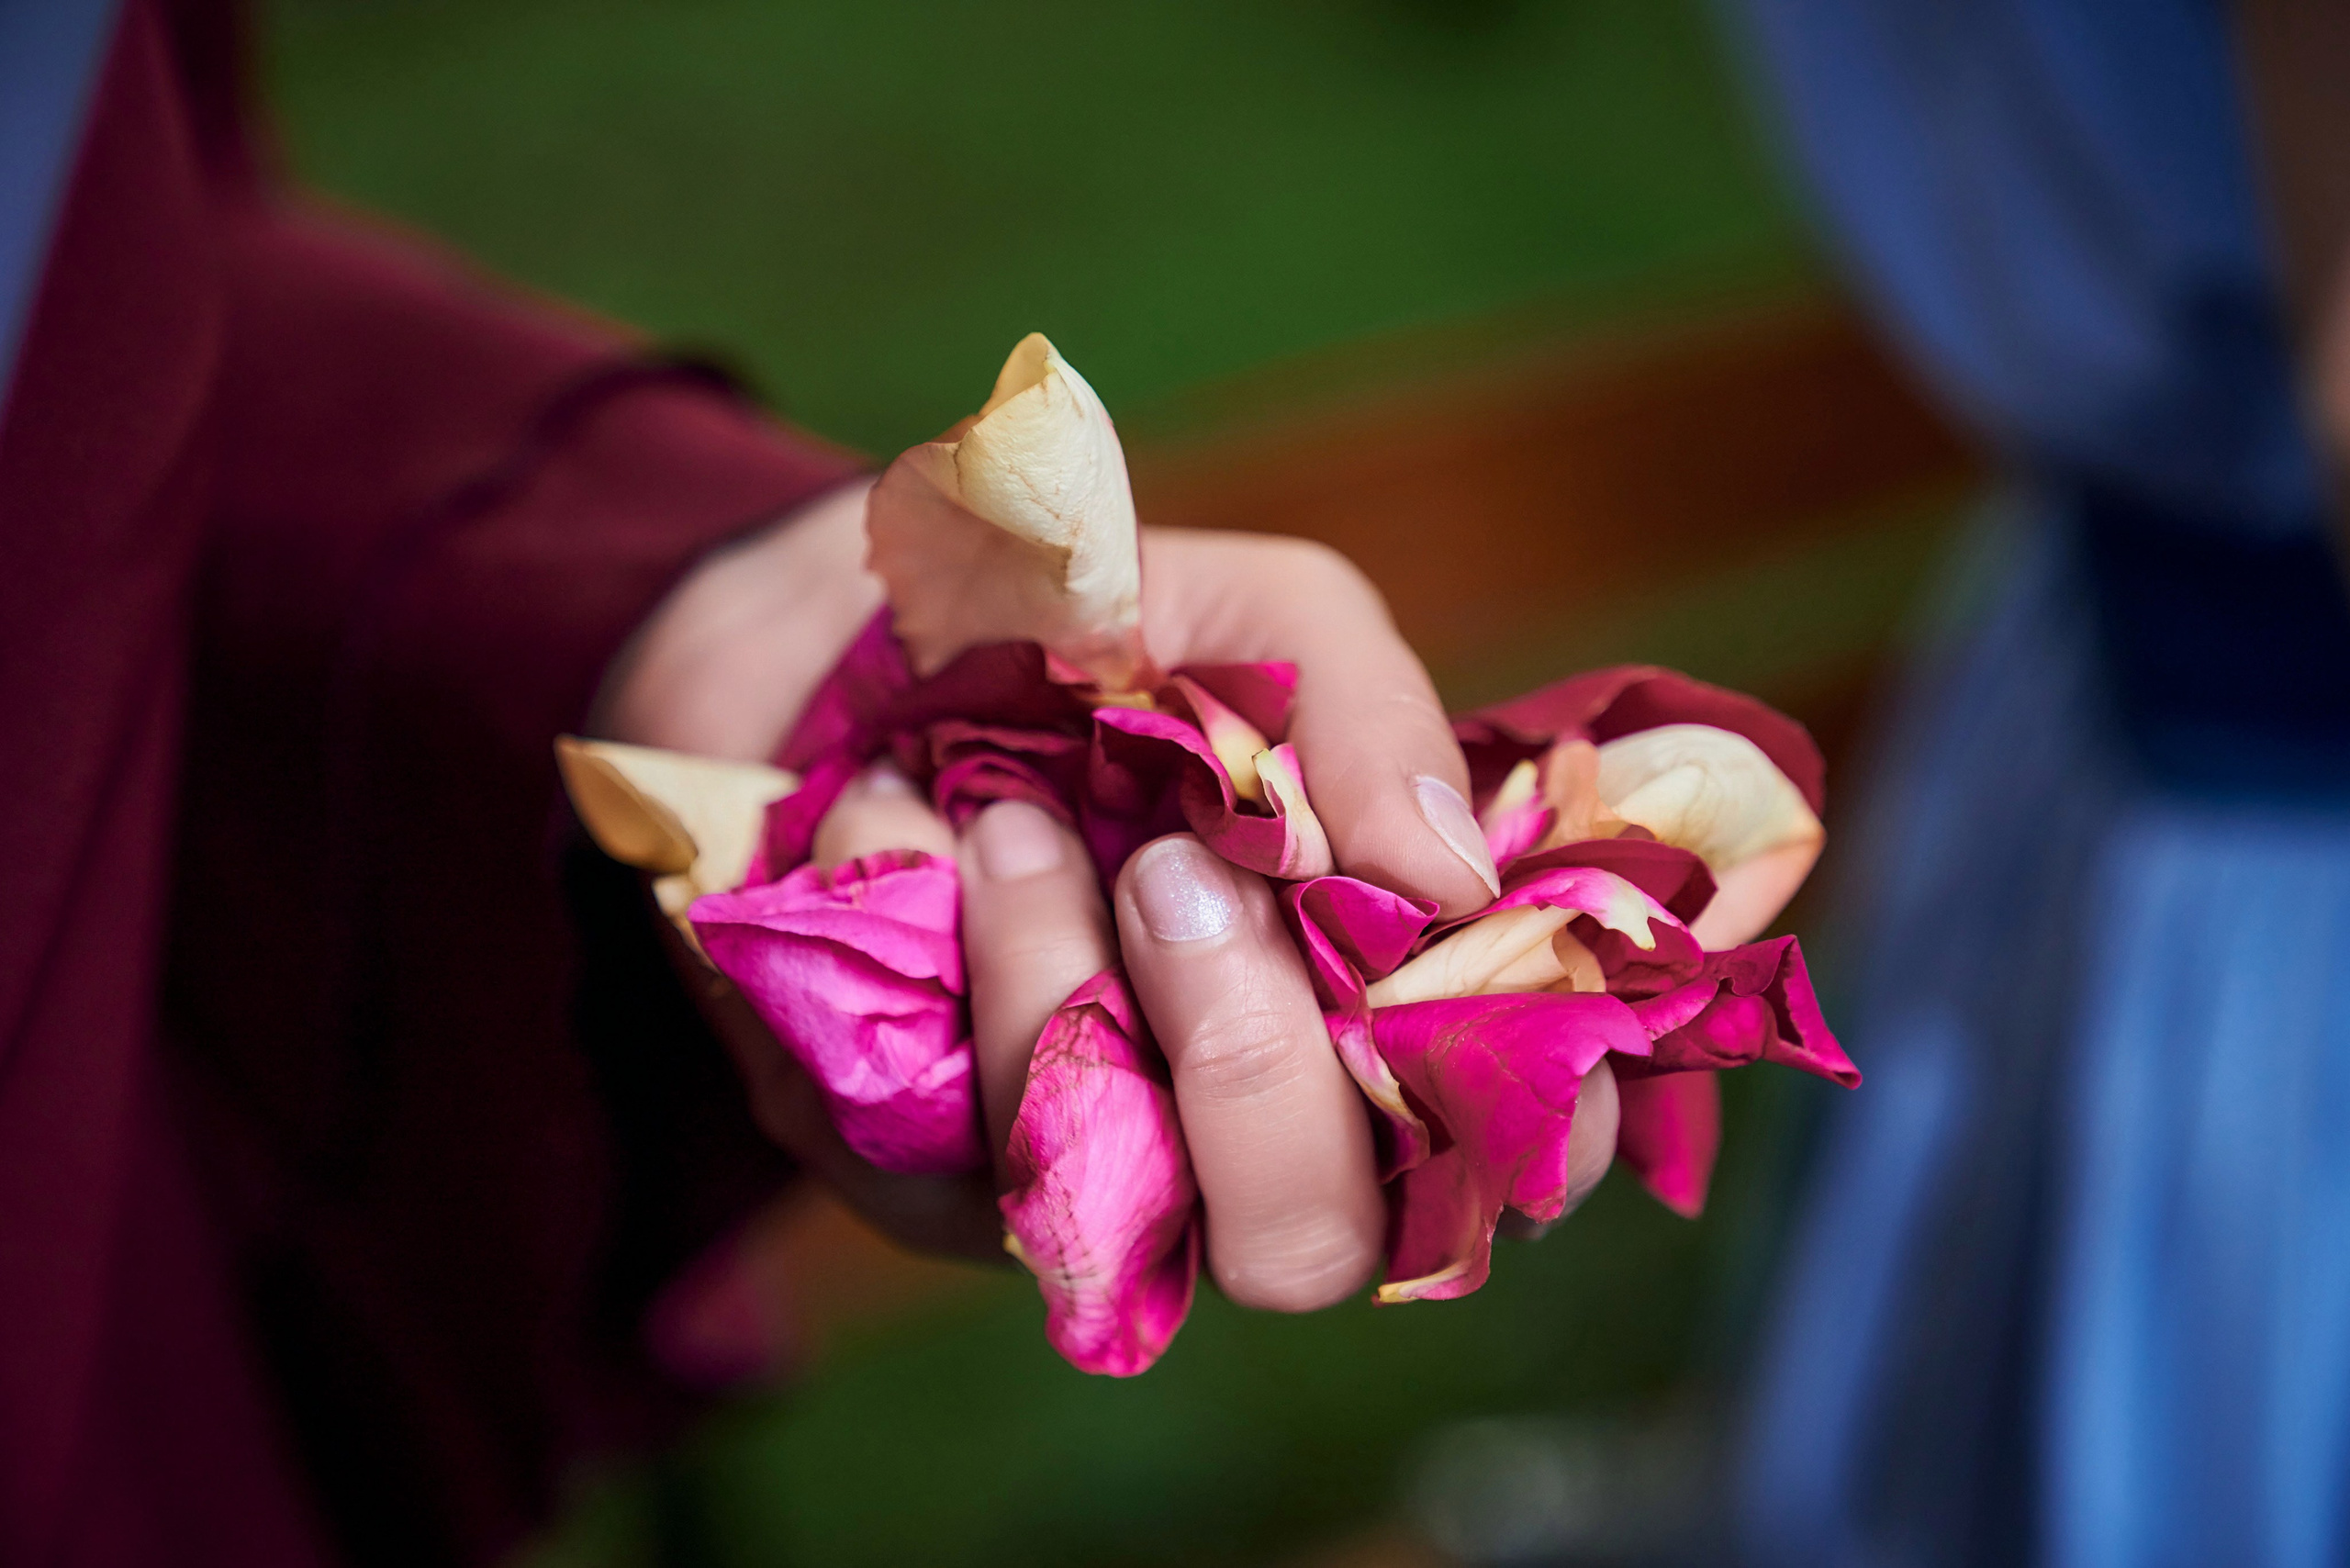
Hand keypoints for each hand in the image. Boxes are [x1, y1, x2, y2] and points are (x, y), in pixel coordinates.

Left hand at [604, 492, 1621, 1303]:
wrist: (837, 626)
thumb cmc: (1087, 639)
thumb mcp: (1252, 618)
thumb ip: (1364, 718)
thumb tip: (1450, 883)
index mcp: (1363, 1011)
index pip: (1503, 1153)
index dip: (1533, 1113)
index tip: (1473, 973)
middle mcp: (1232, 1129)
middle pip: (1307, 1244)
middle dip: (1252, 1061)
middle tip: (1177, 877)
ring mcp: (1072, 1166)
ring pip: (1106, 1206)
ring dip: (1055, 983)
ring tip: (1011, 814)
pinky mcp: (907, 1173)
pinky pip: (923, 1137)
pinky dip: (917, 944)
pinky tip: (894, 816)